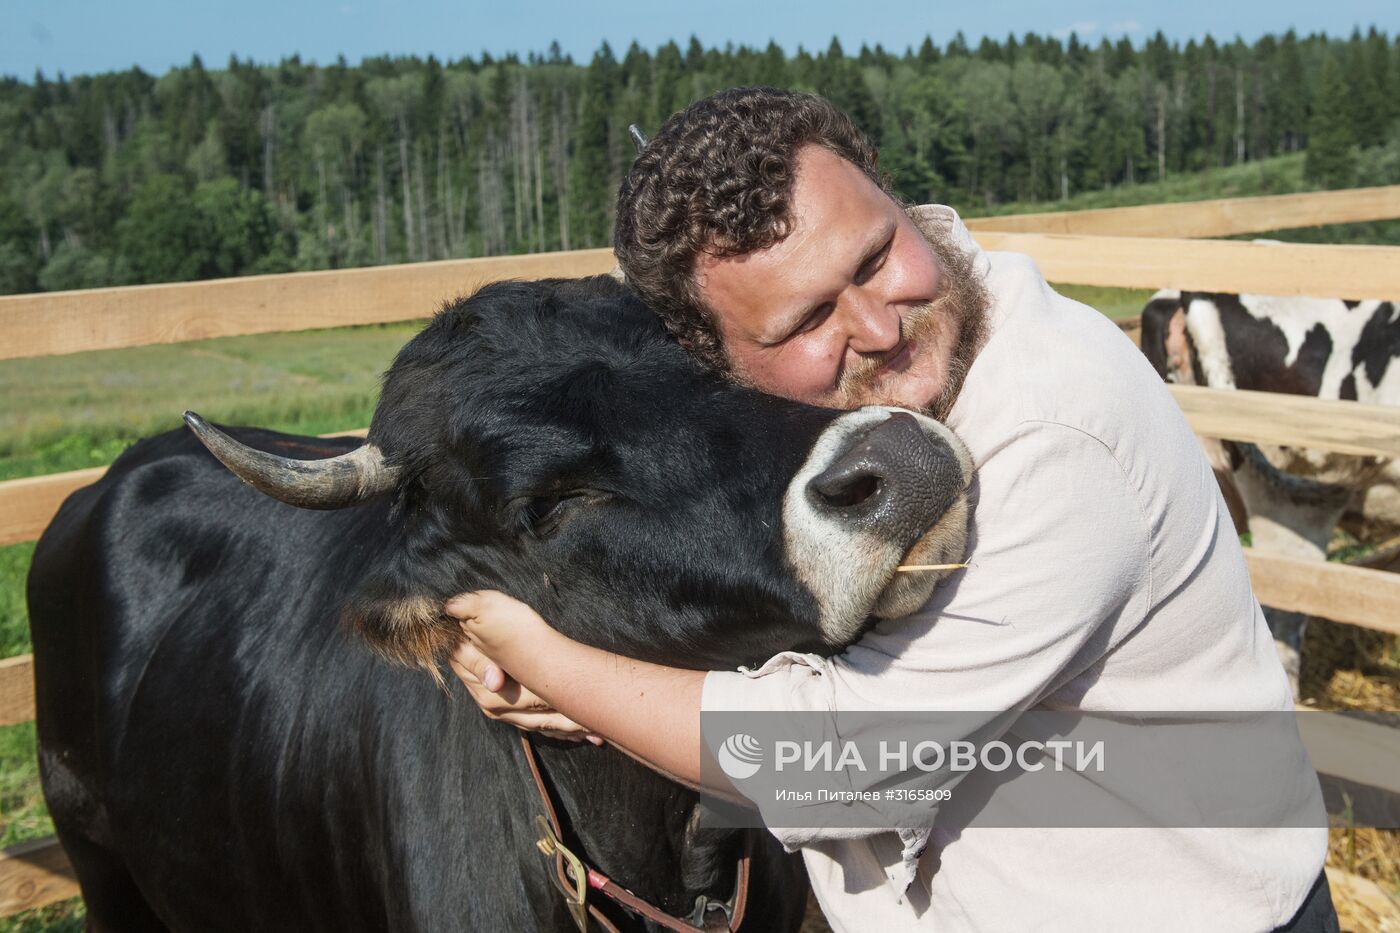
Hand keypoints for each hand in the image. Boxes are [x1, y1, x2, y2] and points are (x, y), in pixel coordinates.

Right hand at [445, 591, 602, 744]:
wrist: (460, 640)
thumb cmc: (470, 635)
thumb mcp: (468, 646)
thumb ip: (479, 663)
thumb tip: (495, 682)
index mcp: (492, 695)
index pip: (534, 703)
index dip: (560, 707)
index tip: (585, 712)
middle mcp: (500, 710)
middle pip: (542, 720)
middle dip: (572, 724)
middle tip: (601, 728)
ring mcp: (507, 714)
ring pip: (543, 727)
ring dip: (570, 731)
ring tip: (597, 737)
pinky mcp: (513, 714)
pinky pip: (540, 727)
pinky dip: (561, 732)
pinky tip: (581, 735)